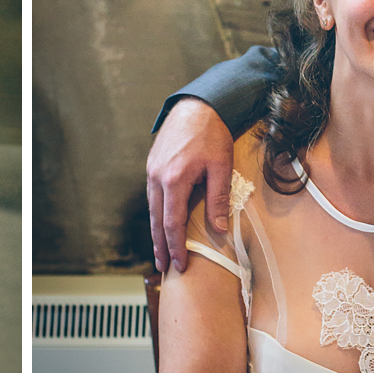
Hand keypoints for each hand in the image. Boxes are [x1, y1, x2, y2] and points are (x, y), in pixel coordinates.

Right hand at [146, 99, 234, 273]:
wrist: (198, 106)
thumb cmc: (212, 134)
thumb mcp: (221, 167)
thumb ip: (218, 199)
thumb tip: (219, 229)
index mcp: (174, 180)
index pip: (172, 224)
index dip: (176, 246)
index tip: (179, 264)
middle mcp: (158, 178)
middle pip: (156, 221)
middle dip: (160, 245)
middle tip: (162, 266)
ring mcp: (152, 170)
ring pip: (152, 209)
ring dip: (156, 232)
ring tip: (159, 250)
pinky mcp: (153, 164)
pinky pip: (152, 195)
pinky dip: (156, 213)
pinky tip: (160, 222)